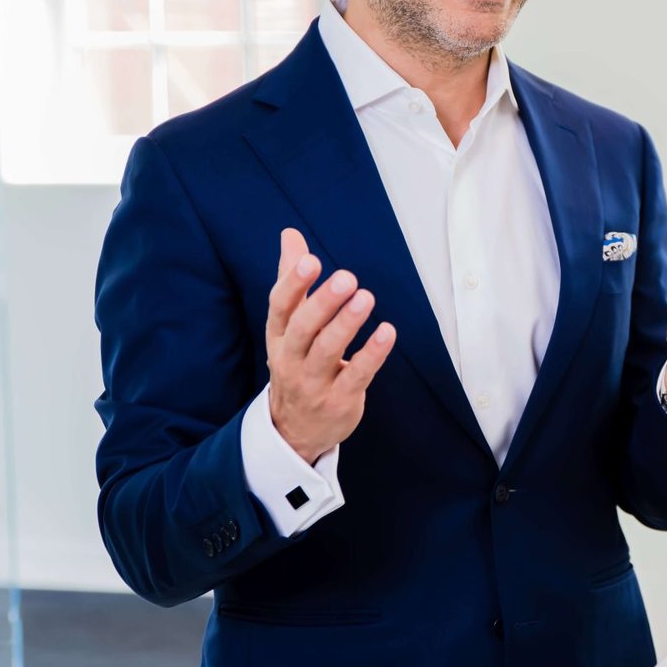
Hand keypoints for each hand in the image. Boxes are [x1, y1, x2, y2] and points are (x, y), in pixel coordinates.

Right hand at [266, 228, 396, 463]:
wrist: (294, 431)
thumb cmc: (296, 364)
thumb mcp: (288, 327)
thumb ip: (293, 280)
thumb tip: (291, 235)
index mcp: (278, 336)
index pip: (280, 307)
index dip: (294, 283)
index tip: (311, 260)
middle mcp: (290, 359)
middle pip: (302, 329)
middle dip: (323, 303)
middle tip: (348, 277)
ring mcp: (314, 383)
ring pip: (327, 352)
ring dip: (347, 324)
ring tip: (366, 297)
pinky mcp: (340, 401)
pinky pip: (357, 375)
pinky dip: (373, 353)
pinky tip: (388, 331)